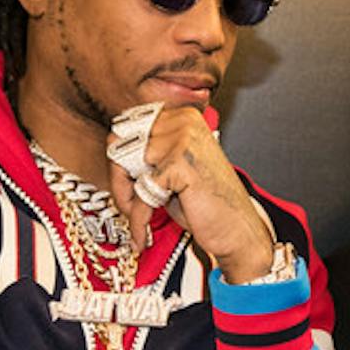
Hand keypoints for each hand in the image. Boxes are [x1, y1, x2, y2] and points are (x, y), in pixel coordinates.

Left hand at [108, 105, 274, 280]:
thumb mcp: (173, 169)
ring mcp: (183, 140)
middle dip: (119, 179)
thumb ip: (147, 152)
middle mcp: (184, 121)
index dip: (120, 161)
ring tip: (139, 219)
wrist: (238, 231)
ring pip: (127, 166)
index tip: (128, 187)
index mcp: (183, 116)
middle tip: (130, 206)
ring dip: (127, 199)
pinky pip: (141, 192)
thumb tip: (111, 143)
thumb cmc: (207, 203)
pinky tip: (142, 233)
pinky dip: (138, 218)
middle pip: (122, 143)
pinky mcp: (180, 164)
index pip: (128, 127)